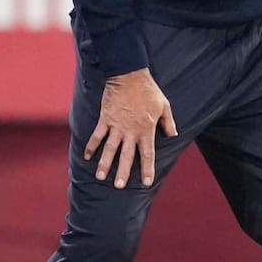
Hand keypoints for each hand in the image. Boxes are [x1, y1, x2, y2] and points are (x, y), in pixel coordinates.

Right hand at [85, 67, 176, 189]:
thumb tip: (174, 135)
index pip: (148, 154)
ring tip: (100, 177)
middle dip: (123, 172)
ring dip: (105, 163)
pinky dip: (91, 146)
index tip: (146, 182)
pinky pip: (97, 135)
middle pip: (126, 155)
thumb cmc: (149, 91)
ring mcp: (116, 126)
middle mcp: (131, 131)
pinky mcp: (105, 119)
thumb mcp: (164, 105)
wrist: (129, 75)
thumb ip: (168, 122)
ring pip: (109, 149)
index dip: (147, 169)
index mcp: (146, 129)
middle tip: (119, 186)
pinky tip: (87, 157)